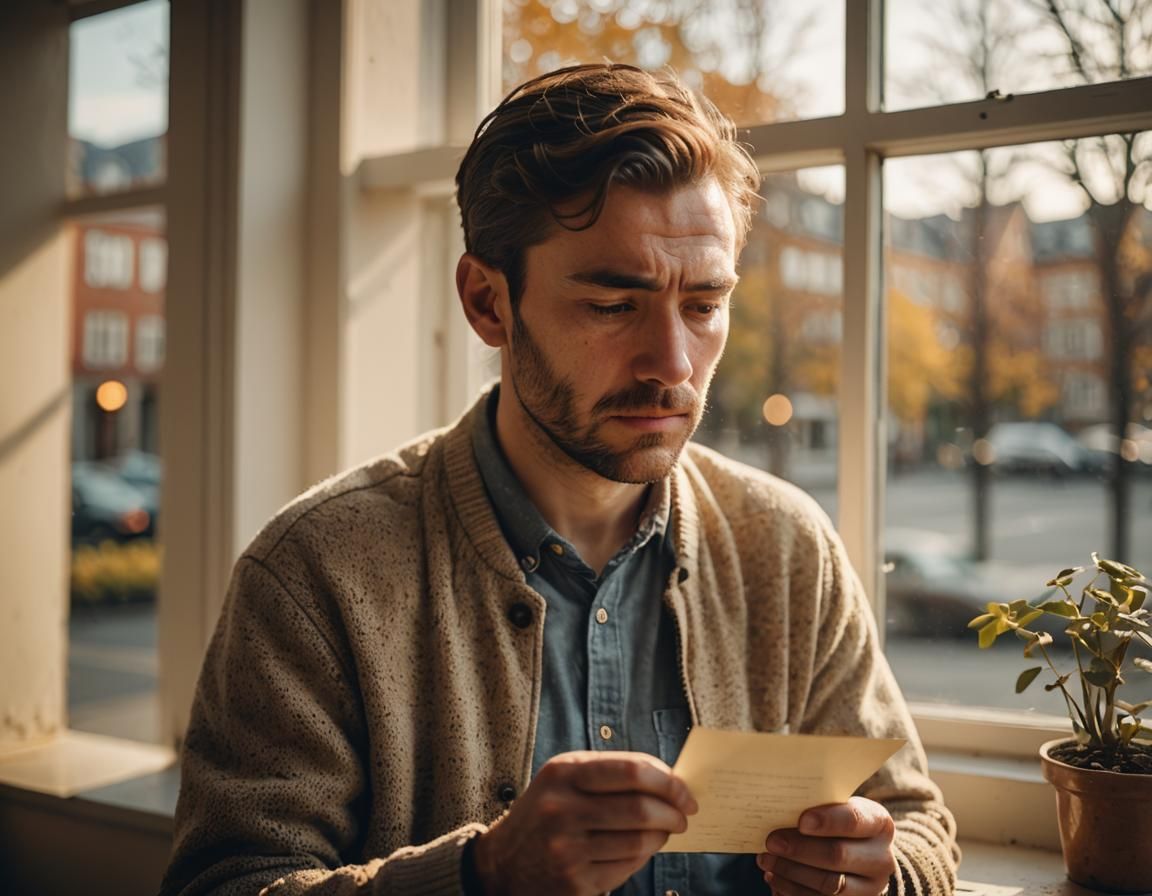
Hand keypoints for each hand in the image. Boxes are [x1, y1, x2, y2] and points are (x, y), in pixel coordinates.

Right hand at [472, 751, 696, 895]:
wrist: (502, 864)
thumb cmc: (545, 812)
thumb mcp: (564, 778)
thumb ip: (610, 772)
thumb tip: (669, 779)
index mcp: (563, 773)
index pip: (631, 771)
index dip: (668, 781)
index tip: (684, 792)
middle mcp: (562, 808)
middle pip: (641, 809)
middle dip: (673, 813)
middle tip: (683, 815)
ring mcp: (567, 849)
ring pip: (639, 842)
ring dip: (662, 837)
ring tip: (663, 832)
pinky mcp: (575, 882)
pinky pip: (628, 867)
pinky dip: (643, 857)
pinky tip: (641, 849)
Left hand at [756, 797, 895, 895]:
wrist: (862, 854)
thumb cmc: (840, 821)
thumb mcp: (839, 809)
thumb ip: (819, 807)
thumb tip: (781, 809)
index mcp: (879, 824)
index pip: (854, 821)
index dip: (828, 822)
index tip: (801, 821)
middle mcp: (881, 858)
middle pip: (838, 855)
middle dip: (800, 849)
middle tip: (771, 842)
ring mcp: (870, 887)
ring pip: (828, 884)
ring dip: (791, 872)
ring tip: (766, 860)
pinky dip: (793, 890)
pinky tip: (774, 878)